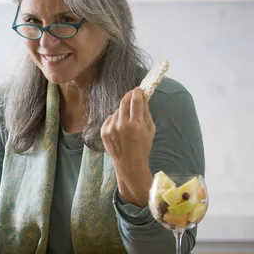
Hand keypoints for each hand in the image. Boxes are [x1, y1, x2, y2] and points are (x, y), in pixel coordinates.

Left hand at [101, 88, 155, 206]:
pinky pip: (110, 118)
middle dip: (129, 96)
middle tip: (132, 94)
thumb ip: (146, 112)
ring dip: (123, 111)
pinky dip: (115, 119)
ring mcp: (111, 128)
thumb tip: (143, 98)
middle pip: (124, 102)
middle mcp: (122, 125)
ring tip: (128, 121)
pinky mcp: (104, 131)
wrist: (129, 163)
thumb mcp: (150, 130)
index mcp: (136, 124)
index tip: (139, 90)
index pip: (135, 100)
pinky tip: (120, 128)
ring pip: (117, 111)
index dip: (137, 92)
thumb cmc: (142, 147)